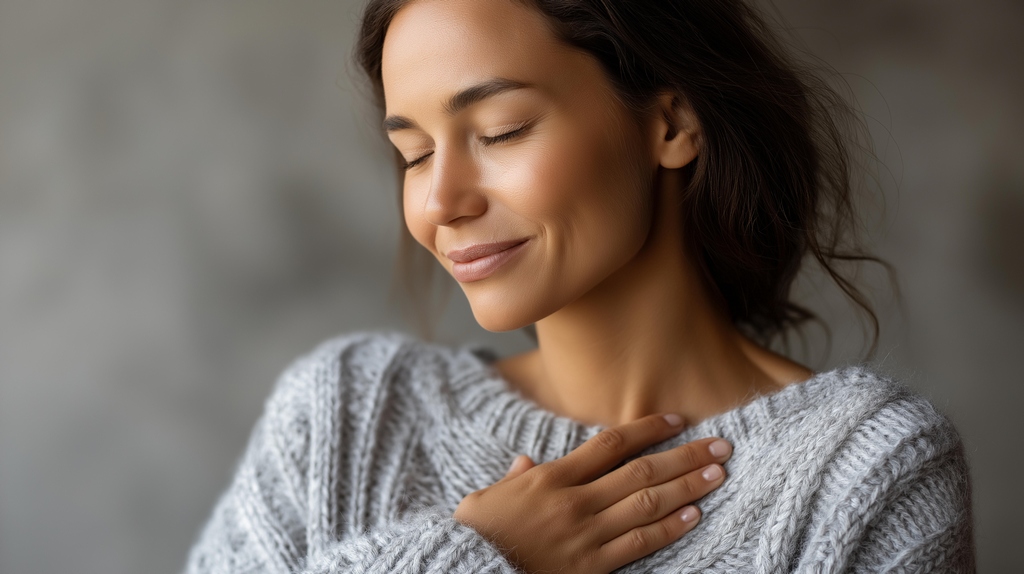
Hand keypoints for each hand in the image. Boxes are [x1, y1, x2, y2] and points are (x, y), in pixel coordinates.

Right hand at [452, 413, 731, 573]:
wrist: (470, 572)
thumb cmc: (478, 538)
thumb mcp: (486, 499)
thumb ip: (513, 478)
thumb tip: (526, 462)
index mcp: (550, 478)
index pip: (610, 444)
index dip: (647, 428)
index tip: (677, 419)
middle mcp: (574, 501)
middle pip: (640, 470)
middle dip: (684, 455)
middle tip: (721, 445)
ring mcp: (586, 535)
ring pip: (647, 503)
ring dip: (687, 486)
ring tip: (717, 474)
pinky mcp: (592, 568)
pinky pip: (639, 543)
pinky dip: (669, 528)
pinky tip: (693, 515)